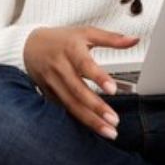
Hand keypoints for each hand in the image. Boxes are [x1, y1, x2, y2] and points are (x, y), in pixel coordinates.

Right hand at [23, 26, 138, 139]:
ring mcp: (53, 83)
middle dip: (96, 107)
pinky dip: (79, 120)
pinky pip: (65, 109)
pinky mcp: (50, 94)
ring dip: (90, 120)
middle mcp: (60, 67)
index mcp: (71, 49)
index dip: (98, 77)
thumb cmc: (61, 39)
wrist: (30, 46)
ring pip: (71, 104)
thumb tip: (134, 39)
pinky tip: (93, 128)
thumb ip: (111, 38)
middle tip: (114, 120)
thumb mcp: (86, 33)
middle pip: (78, 90)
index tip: (113, 90)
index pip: (85, 64)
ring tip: (108, 131)